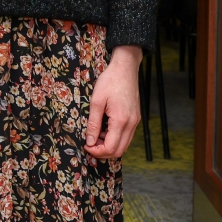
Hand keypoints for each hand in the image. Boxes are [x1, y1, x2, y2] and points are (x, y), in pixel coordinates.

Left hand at [85, 46, 141, 162]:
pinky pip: (126, 136)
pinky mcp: (135, 118)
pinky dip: (115, 138)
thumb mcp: (96, 101)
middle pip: (119, 151)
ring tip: (96, 134)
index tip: (86, 146)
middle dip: (103, 152)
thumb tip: (90, 141)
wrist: (125, 68)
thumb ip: (93, 124)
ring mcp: (135, 121)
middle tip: (90, 144)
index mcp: (121, 120)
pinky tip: (105, 129)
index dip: (97, 151)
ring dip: (109, 145)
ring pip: (124, 145)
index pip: (111, 148)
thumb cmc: (110, 81)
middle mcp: (131, 124)